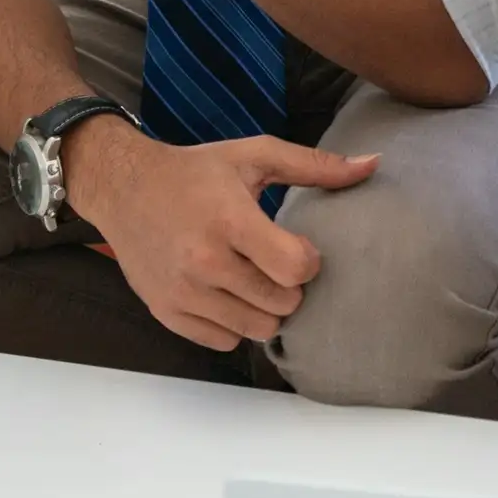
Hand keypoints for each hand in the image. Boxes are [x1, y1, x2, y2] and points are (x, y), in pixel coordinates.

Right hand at [63, 120, 375, 349]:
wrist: (123, 187)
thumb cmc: (196, 171)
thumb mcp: (255, 156)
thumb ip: (316, 165)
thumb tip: (374, 164)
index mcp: (230, 220)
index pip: (295, 268)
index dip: (308, 261)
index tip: (299, 247)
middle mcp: (204, 262)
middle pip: (282, 306)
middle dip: (290, 288)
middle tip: (278, 265)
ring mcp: (183, 293)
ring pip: (256, 331)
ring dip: (265, 310)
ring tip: (255, 280)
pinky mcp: (166, 312)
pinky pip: (223, 342)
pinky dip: (234, 324)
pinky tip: (229, 294)